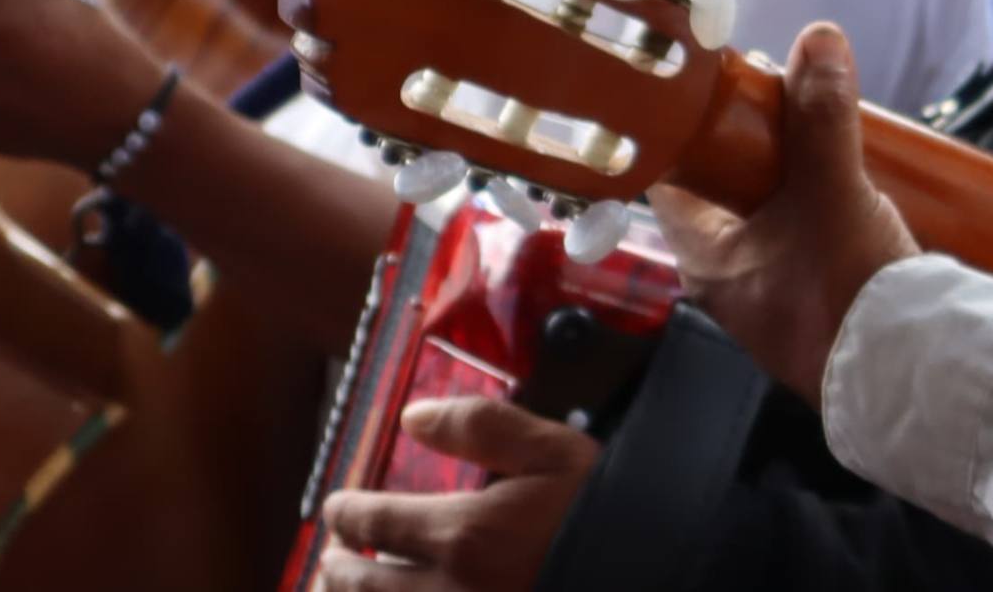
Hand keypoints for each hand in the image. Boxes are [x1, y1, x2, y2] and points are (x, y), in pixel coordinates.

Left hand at [313, 403, 596, 590]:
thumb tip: (412, 416)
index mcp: (464, 535)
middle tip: (329, 558)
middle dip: (339, 568)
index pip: (376, 522)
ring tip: (339, 591)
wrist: (663, 570)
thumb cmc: (610, 514)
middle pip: (367, 583)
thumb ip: (480, 428)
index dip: (347, 512)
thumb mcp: (556, 452)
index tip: (335, 507)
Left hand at [653, 24, 917, 404]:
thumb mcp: (831, 189)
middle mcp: (730, 284)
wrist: (909, 377)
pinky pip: (808, 245)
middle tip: (791, 100)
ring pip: (771, 220)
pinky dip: (825, 212)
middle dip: (759, 146)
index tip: (728, 89)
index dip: (693, 129)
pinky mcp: (819, 311)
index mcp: (705, 259)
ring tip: (832, 135)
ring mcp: (774, 301)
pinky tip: (858, 191)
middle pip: (727, 194)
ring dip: (796, 179)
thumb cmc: (844, 291)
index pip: (673, 179)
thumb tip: (817, 37)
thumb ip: (822, 115)